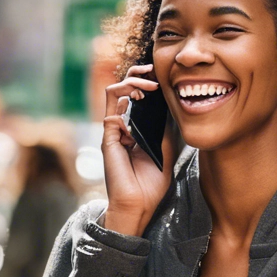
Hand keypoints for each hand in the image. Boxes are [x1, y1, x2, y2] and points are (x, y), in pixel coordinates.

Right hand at [102, 64, 175, 236]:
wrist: (139, 205)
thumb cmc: (151, 182)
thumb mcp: (165, 149)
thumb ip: (163, 128)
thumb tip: (169, 105)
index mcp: (132, 128)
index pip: (133, 95)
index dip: (143, 81)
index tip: (160, 76)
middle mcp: (120, 127)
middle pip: (121, 88)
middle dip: (136, 74)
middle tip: (152, 72)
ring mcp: (112, 132)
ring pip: (112, 94)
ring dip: (130, 84)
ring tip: (148, 86)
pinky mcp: (107, 141)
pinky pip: (111, 116)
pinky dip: (125, 111)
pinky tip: (138, 119)